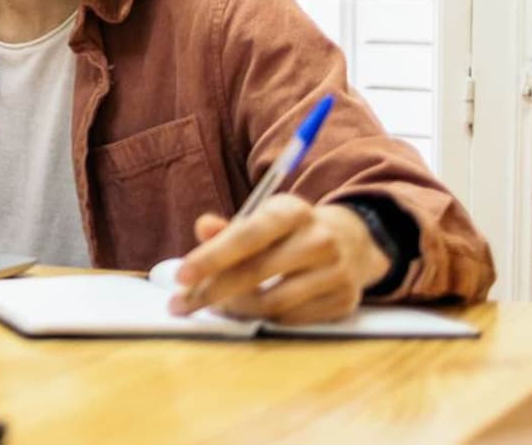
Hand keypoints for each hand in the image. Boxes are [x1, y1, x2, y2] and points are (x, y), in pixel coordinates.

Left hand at [170, 195, 389, 324]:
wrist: (351, 242)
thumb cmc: (289, 233)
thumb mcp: (262, 220)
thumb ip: (229, 228)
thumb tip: (202, 227)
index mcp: (292, 211)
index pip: (248, 236)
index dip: (212, 257)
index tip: (180, 277)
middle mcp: (319, 240)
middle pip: (256, 274)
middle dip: (211, 292)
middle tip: (180, 305)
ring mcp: (337, 273)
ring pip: (272, 303)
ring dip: (235, 309)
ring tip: (214, 306)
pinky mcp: (344, 301)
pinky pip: (291, 320)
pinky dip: (263, 318)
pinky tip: (251, 310)